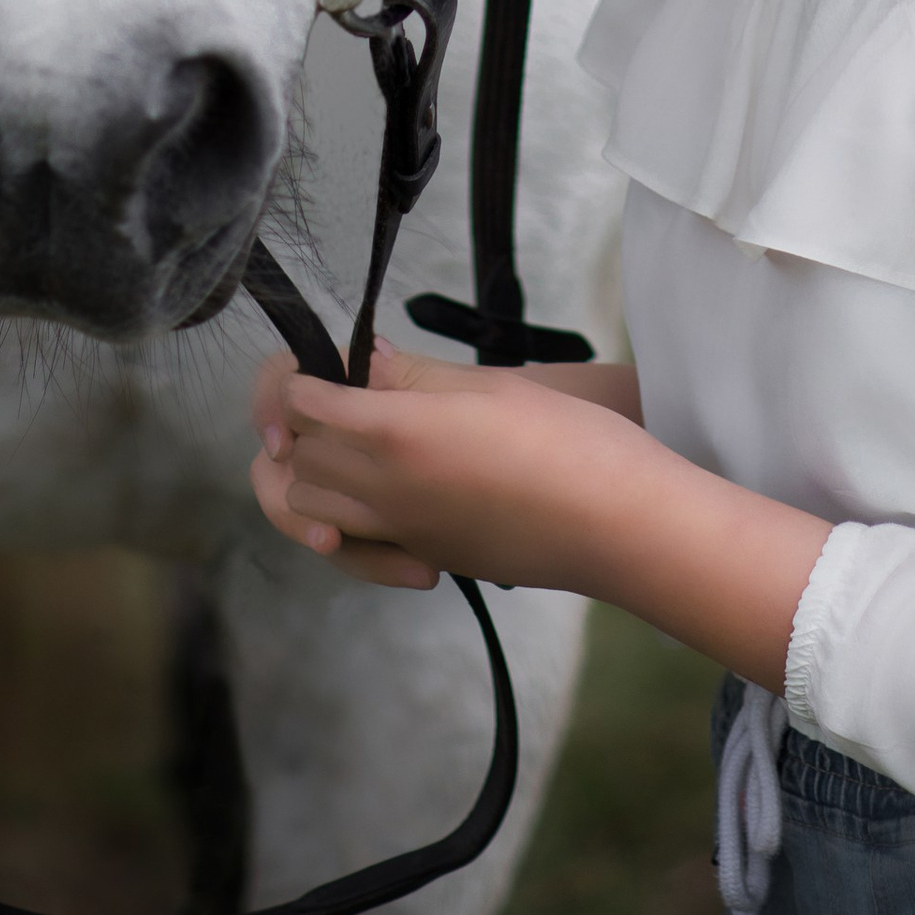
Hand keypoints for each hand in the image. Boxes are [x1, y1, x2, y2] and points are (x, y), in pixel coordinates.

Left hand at [249, 342, 644, 594]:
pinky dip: (346, 518)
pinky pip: (355, 541)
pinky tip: (384, 491)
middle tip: (333, 391)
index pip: (304, 404)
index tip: (318, 361)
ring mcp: (404, 532)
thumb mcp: (486, 384)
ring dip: (315, 474)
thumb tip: (363, 359)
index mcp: (396, 431)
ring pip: (312, 509)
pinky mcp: (426, 555)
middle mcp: (386, 490)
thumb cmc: (565, 438)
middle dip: (299, 424)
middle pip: (298, 458)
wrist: (617, 524)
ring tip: (350, 441)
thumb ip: (412, 374)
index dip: (301, 378)